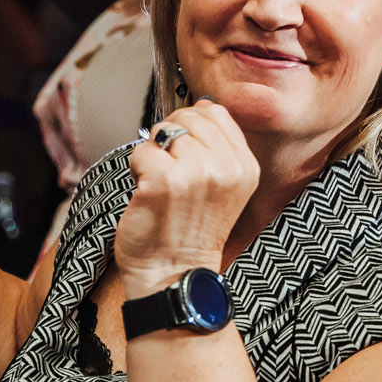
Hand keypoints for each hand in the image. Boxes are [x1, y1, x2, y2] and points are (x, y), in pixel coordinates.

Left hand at [114, 102, 258, 298]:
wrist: (174, 275)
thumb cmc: (191, 231)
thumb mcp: (225, 187)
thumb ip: (218, 147)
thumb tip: (199, 107)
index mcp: (244, 166)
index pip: (215, 113)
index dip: (190, 127)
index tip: (185, 155)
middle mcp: (225, 167)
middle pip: (187, 116)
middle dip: (170, 139)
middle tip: (170, 173)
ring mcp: (195, 173)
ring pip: (162, 131)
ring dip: (153, 155)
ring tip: (160, 186)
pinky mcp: (163, 182)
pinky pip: (141, 151)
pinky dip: (136, 169)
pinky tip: (147, 194)